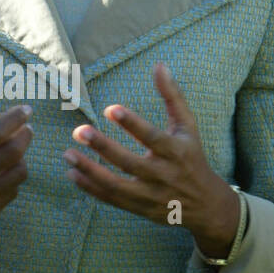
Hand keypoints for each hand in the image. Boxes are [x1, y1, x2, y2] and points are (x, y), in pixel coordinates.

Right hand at [0, 53, 32, 254]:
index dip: (13, 120)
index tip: (26, 110)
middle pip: (9, 155)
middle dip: (24, 137)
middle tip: (28, 127)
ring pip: (16, 175)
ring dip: (21, 158)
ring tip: (16, 147)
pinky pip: (11, 193)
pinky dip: (13, 178)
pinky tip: (6, 168)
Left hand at [62, 61, 238, 257]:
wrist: (205, 205)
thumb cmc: (192, 157)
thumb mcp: (188, 127)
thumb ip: (173, 96)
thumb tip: (159, 64)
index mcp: (176, 152)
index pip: (152, 137)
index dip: (132, 124)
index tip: (110, 109)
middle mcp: (163, 175)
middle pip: (129, 163)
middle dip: (103, 147)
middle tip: (80, 131)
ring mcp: (150, 195)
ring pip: (116, 185)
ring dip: (90, 170)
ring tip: (68, 154)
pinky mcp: (139, 208)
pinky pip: (111, 199)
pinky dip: (91, 188)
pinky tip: (72, 174)